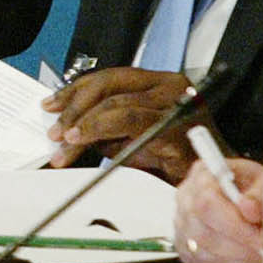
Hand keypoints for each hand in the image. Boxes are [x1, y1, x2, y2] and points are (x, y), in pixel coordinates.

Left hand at [41, 66, 200, 178]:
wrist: (211, 185)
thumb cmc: (174, 161)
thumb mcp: (131, 137)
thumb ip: (104, 125)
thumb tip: (66, 124)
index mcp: (160, 83)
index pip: (110, 77)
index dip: (76, 90)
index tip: (51, 105)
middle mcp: (170, 86)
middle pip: (108, 85)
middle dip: (74, 107)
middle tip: (54, 129)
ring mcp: (175, 103)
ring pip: (114, 103)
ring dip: (82, 124)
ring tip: (64, 141)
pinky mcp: (175, 125)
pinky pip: (128, 121)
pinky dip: (99, 129)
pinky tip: (83, 140)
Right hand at [175, 158, 262, 262]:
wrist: (246, 198)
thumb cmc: (252, 188)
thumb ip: (260, 194)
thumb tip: (249, 209)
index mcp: (202, 174)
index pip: (207, 201)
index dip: (236, 224)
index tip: (262, 237)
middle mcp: (186, 197)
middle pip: (203, 228)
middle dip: (239, 244)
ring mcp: (182, 222)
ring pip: (202, 249)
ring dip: (236, 257)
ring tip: (260, 255)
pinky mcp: (185, 246)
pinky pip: (201, 262)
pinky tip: (246, 259)